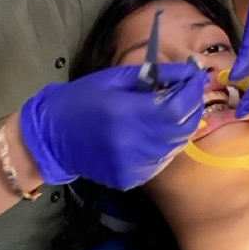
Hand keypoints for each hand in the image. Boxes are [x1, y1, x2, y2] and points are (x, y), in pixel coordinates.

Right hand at [19, 64, 207, 189]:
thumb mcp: (115, 78)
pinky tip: (153, 132)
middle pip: (181, 128)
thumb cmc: (81, 99)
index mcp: (125, 113)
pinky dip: (165, 145)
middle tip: (190, 92)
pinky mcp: (131, 179)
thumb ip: (155, 75)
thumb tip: (189, 71)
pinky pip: (161, 161)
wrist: (51, 138)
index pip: (176, 107)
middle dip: (192, 107)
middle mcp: (132, 143)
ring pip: (175, 146)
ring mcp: (133, 165)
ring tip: (170, 111)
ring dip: (180, 127)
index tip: (197, 78)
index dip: (192, 92)